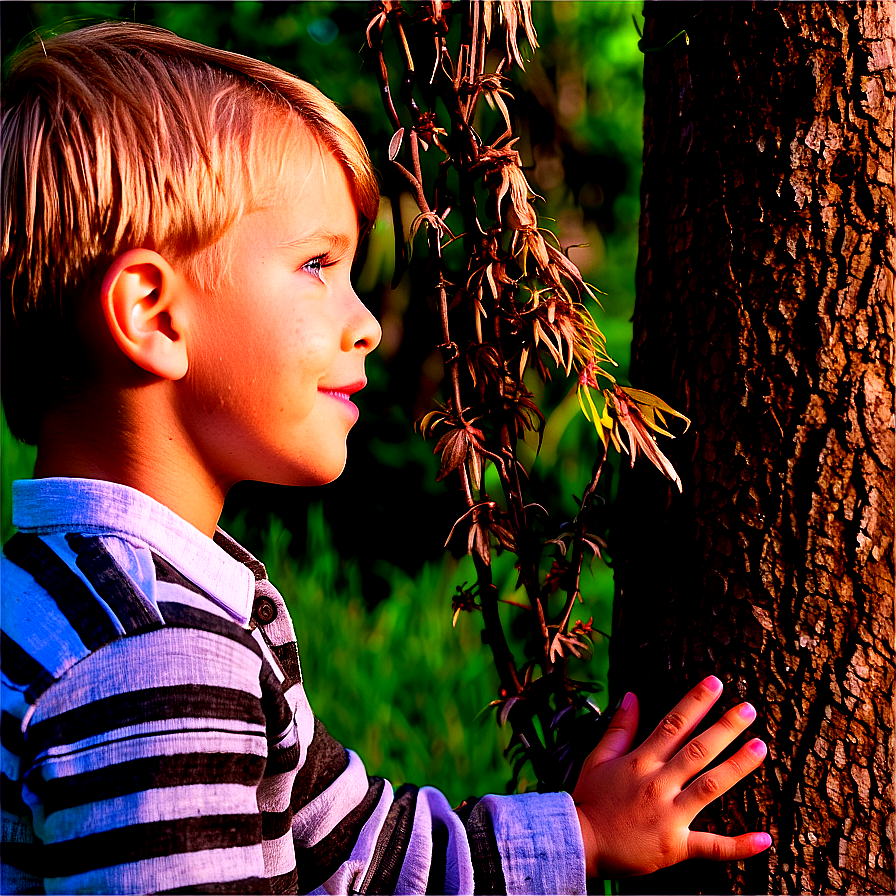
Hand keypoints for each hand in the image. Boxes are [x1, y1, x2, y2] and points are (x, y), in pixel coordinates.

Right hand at [572, 676, 771, 878]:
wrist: (579, 843)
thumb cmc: (590, 799)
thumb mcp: (598, 757)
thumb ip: (619, 728)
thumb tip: (632, 695)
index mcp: (640, 761)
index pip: (673, 724)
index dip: (696, 702)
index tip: (715, 683)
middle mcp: (658, 783)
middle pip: (697, 749)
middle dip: (725, 727)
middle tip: (749, 708)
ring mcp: (669, 814)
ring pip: (710, 786)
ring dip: (737, 766)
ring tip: (761, 746)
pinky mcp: (676, 846)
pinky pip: (711, 847)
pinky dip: (739, 845)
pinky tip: (764, 838)